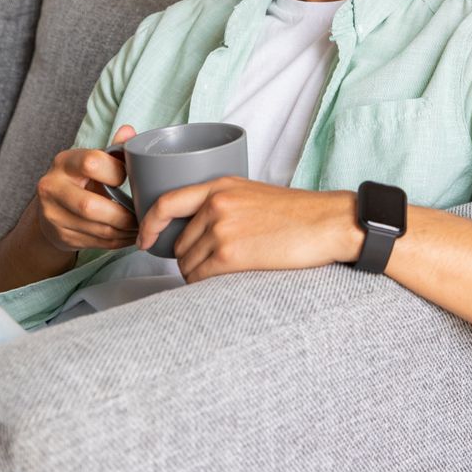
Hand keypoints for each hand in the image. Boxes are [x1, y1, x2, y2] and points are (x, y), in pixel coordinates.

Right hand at [36, 124, 139, 253]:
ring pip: (95, 228)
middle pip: (90, 206)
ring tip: (141, 227)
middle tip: (142, 215)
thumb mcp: (93, 160)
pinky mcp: (60, 235)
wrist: (51, 207)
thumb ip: (113, 149)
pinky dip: (117, 240)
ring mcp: (52, 214)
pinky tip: (128, 235)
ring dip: (124, 231)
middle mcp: (52, 187)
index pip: (91, 163)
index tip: (129, 177)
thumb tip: (129, 132)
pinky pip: (95, 242)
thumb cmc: (81, 179)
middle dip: (122, 214)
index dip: (116, 172)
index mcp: (64, 162)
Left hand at [136, 176, 361, 283]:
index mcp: (219, 186)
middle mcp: (215, 205)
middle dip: (189, 258)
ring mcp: (221, 229)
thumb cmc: (297, 212)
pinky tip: (226, 281)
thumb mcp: (252, 193)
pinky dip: (206, 284)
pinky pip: (200, 278)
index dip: (149, 225)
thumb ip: (222, 203)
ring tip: (228, 271)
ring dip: (199, 274)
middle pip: (178, 243)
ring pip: (187, 264)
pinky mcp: (230, 255)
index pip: (166, 202)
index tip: (144, 239)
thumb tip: (197, 229)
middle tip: (214, 264)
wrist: (327, 223)